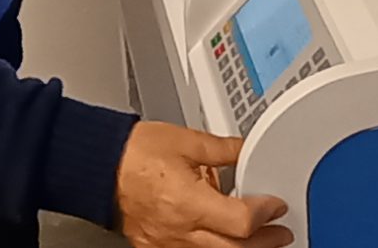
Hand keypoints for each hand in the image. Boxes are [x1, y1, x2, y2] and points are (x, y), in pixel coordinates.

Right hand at [114, 122, 290, 247]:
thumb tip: (245, 149)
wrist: (97, 168)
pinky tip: (220, 242)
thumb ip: (221, 149)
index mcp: (189, 202)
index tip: (276, 204)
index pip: (242, 221)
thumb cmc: (132, 154)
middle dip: (264, 242)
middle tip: (280, 233)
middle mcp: (180, 230)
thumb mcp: (185, 140)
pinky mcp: (156, 247)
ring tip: (257, 241)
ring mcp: (167, 243)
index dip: (266, 213)